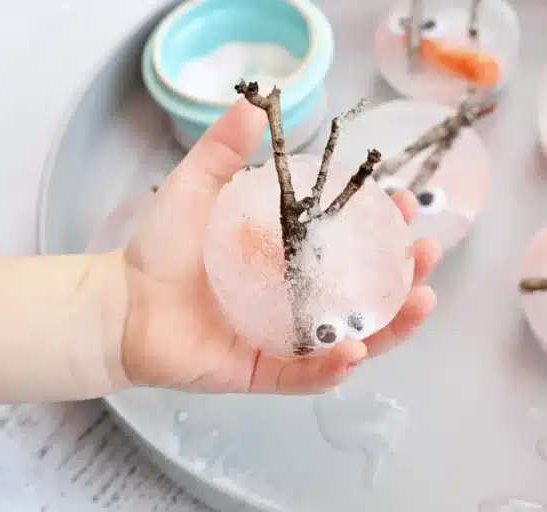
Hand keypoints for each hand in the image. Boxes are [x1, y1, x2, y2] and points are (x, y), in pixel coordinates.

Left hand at [116, 99, 441, 393]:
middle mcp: (297, 299)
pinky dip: (334, 367)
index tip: (402, 204)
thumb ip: (222, 150)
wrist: (120, 305)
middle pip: (364, 292)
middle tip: (426, 251)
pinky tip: (356, 350)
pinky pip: (307, 375)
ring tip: (421, 301)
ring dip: (392, 325)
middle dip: (405, 275)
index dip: (383, 226)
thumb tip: (254, 104)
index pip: (350, 243)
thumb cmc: (159, 250)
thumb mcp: (195, 189)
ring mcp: (285, 338)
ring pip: (352, 337)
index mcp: (289, 259)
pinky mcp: (265, 370)